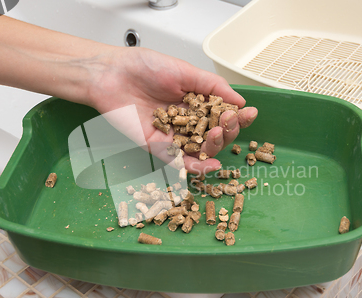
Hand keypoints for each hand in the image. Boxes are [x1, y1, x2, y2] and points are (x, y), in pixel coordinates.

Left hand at [86, 47, 257, 173]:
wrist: (112, 74)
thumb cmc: (143, 67)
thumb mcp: (185, 71)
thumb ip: (213, 86)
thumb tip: (239, 100)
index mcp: (196, 103)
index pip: (222, 116)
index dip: (237, 117)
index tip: (249, 113)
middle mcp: (187, 121)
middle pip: (216, 135)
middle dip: (228, 131)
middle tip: (228, 121)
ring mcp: (173, 135)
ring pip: (201, 150)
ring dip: (215, 146)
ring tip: (217, 133)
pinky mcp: (157, 146)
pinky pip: (179, 161)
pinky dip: (196, 165)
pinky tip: (211, 163)